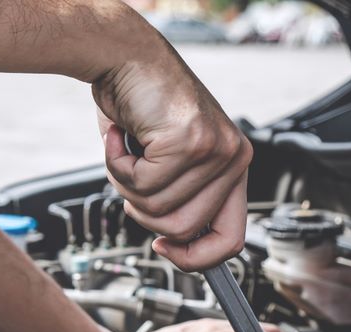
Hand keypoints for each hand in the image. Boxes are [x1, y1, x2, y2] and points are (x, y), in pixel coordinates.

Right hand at [92, 44, 251, 271]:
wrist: (123, 56)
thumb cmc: (138, 104)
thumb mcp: (167, 161)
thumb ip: (179, 197)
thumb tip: (175, 242)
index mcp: (233, 165)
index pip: (232, 239)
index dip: (195, 257)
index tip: (164, 247)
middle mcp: (233, 157)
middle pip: (186, 229)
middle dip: (144, 213)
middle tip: (130, 178)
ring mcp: (215, 150)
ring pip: (159, 209)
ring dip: (126, 185)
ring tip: (124, 150)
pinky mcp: (189, 141)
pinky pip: (142, 184)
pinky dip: (117, 165)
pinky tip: (119, 136)